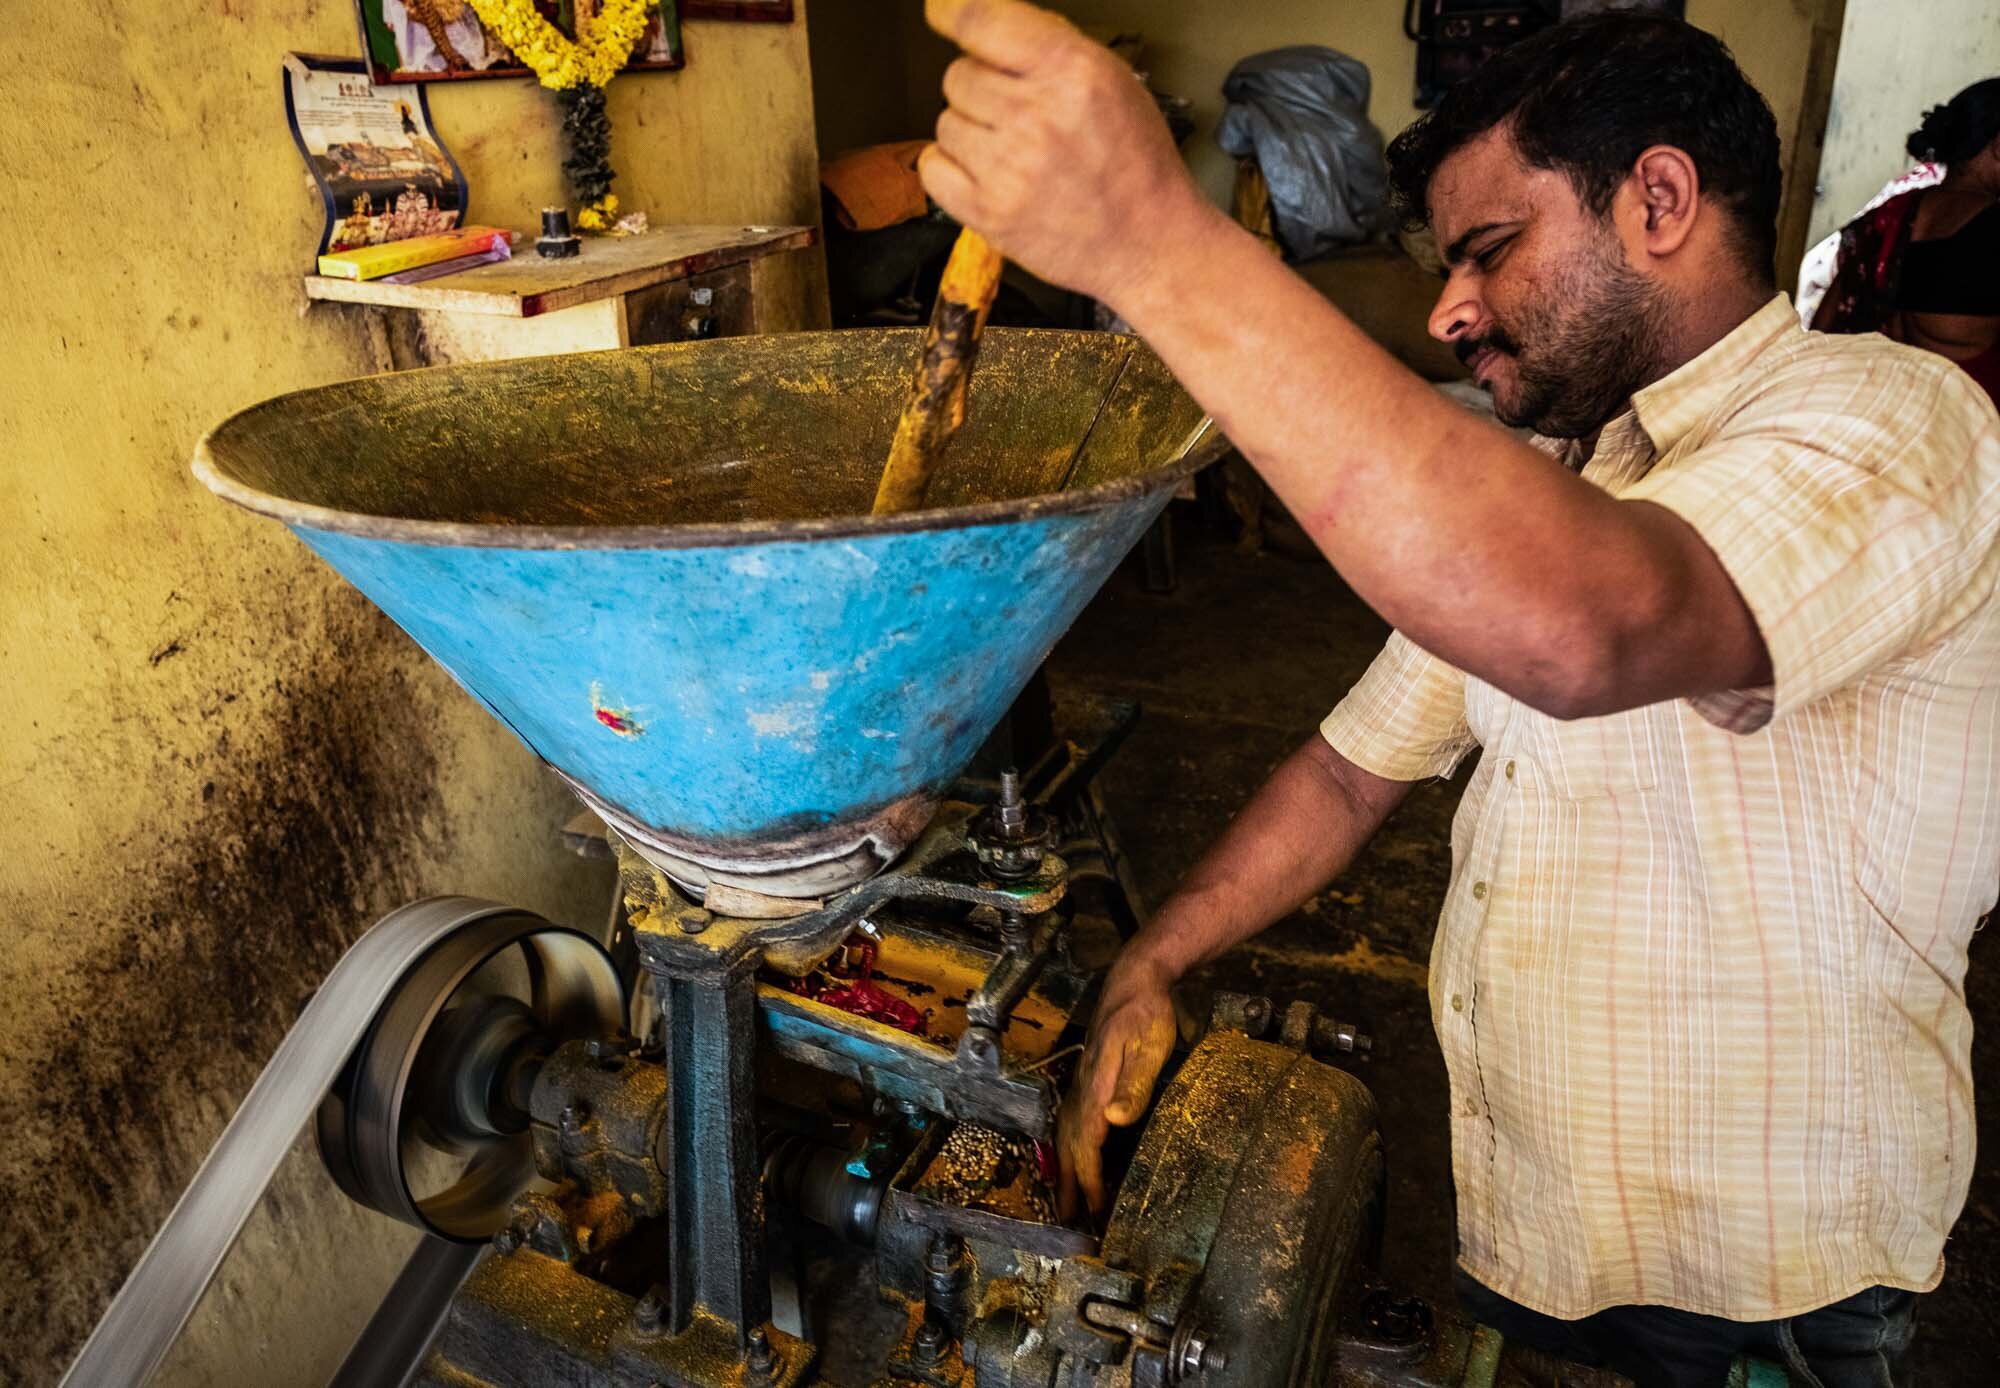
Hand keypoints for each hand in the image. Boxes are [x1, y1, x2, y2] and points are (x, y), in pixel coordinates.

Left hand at [920, 0, 1216, 308]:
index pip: (980, 21)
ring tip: (1015, 154)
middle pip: (958, 76)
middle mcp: (1036, 115)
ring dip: (971, 132)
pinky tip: (987, 175)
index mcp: (1071, 72)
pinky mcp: (988, 213)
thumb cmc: (1134, 164)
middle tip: (1019, 117)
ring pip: (946, 122)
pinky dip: (951, 168)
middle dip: (982, 90)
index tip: (939, 12)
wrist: (1148, 243)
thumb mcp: (1113, 82)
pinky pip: (933, 167)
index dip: (950, 12)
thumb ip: (1051, 50)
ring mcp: (1008, 168)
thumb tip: (990, 27)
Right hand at [1057, 945, 1179, 1219]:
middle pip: (1071, 1145)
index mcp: (1096, 1086)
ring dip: (1067, 1169)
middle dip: (1072, 1185)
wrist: (1135, 979)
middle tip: (1073, 1221)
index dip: (1089, 1179)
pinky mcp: (1089, 1076)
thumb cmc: (1146, 1013)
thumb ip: (1133, 1083)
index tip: (1093, 1209)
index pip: (1088, 1143)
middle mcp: (1083, 1088)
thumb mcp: (1148, 1045)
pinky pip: (1072, 1121)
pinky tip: (1075, 1155)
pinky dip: (1070, 1147)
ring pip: (1067, 1134)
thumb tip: (1111, 1120)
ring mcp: (1083, 1082)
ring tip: (1067, 1200)